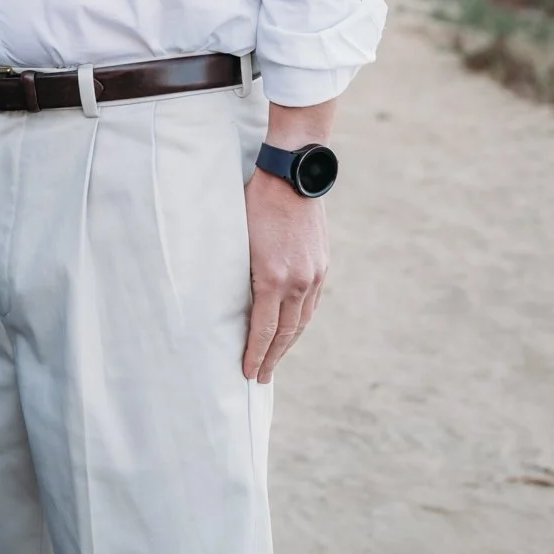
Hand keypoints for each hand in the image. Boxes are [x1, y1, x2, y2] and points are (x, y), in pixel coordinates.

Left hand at [242, 168, 326, 383]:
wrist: (292, 175)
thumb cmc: (255, 202)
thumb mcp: (238, 239)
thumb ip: (240, 273)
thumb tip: (232, 300)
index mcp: (273, 278)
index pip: (263, 330)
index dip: (255, 355)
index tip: (248, 373)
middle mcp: (297, 282)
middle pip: (285, 333)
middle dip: (272, 358)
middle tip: (261, 378)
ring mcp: (313, 275)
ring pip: (301, 321)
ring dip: (288, 343)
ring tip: (275, 358)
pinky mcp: (321, 265)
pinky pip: (311, 304)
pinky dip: (300, 321)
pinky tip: (292, 329)